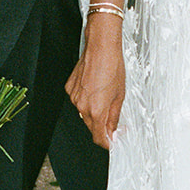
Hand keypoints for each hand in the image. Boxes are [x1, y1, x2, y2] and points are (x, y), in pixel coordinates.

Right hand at [66, 19, 124, 147]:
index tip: (112, 142)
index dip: (106, 142)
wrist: (101, 48)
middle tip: (113, 119)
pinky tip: (94, 87)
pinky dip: (86, 98)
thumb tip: (113, 131)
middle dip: (102, 125)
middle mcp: (82, 106)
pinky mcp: (69, 88)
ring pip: (84, 113)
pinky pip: (78, 100)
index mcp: (97, 111)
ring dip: (94, 110)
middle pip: (91, 126)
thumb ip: (115, 117)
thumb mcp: (120, 96)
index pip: (98, 137)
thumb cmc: (113, 67)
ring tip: (104, 95)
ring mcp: (74, 97)